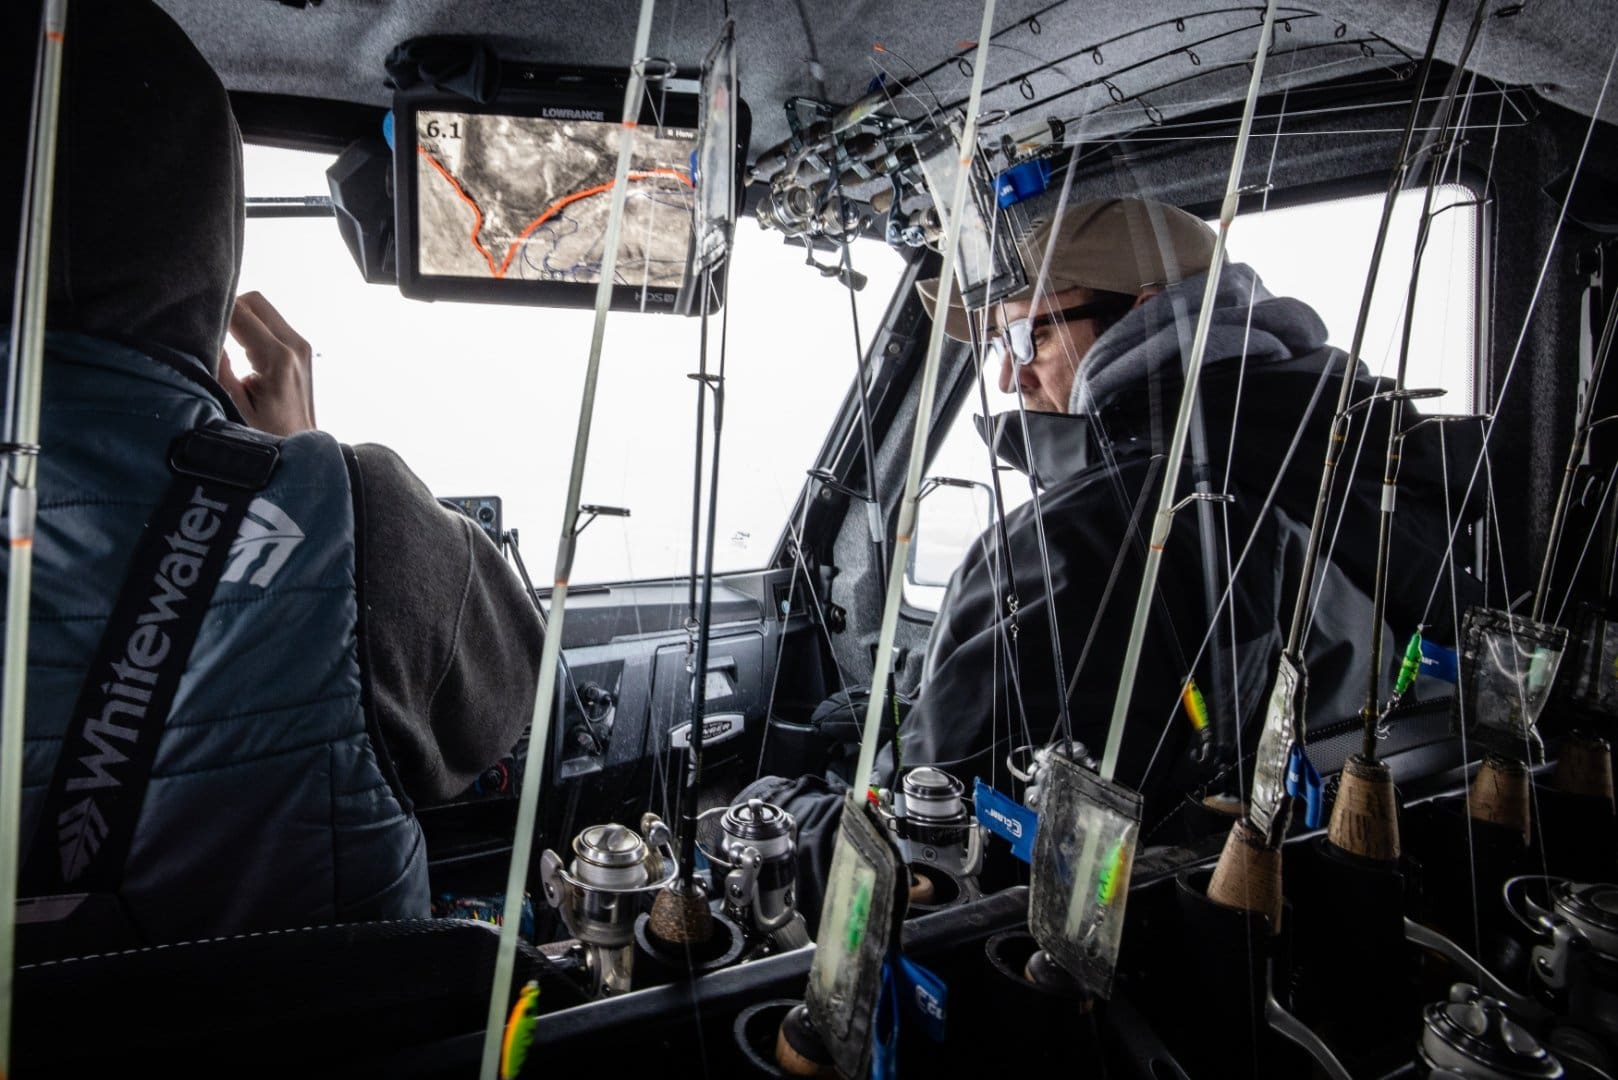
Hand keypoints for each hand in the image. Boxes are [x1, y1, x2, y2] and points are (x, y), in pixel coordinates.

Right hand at [218, 291, 316, 435]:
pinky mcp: (301, 351)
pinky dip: (252, 327)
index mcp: (278, 357)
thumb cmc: (266, 435)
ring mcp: (302, 347)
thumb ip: (218, 366)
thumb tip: (205, 335)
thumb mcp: (233, 404)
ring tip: (222, 341)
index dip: (213, 311)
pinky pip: (271, 324)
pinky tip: (239, 349)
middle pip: (253, 301)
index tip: (192, 319)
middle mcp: (295, 346)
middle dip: (228, 309)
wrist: (301, 449)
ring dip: (241, 318)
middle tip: (209, 331)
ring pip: (262, 309)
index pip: (239, 312)